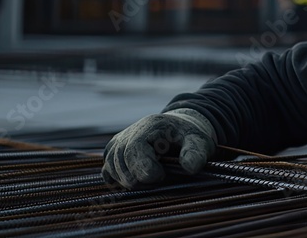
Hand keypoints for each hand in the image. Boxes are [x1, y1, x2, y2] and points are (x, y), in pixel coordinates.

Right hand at [102, 108, 216, 188]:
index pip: (134, 150)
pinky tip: (134, 180)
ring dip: (129, 180)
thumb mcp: (199, 142)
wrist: (179, 130)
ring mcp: (120, 141)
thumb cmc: (189, 137)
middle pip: (120, 160)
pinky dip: (117, 179)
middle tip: (158, 179)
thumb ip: (196, 153)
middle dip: (138, 177)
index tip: (162, 176)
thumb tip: (190, 167)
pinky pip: (107, 169)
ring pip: (111, 166)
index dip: (145, 169)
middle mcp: (130, 132)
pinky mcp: (115, 152)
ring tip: (149, 179)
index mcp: (150, 126)